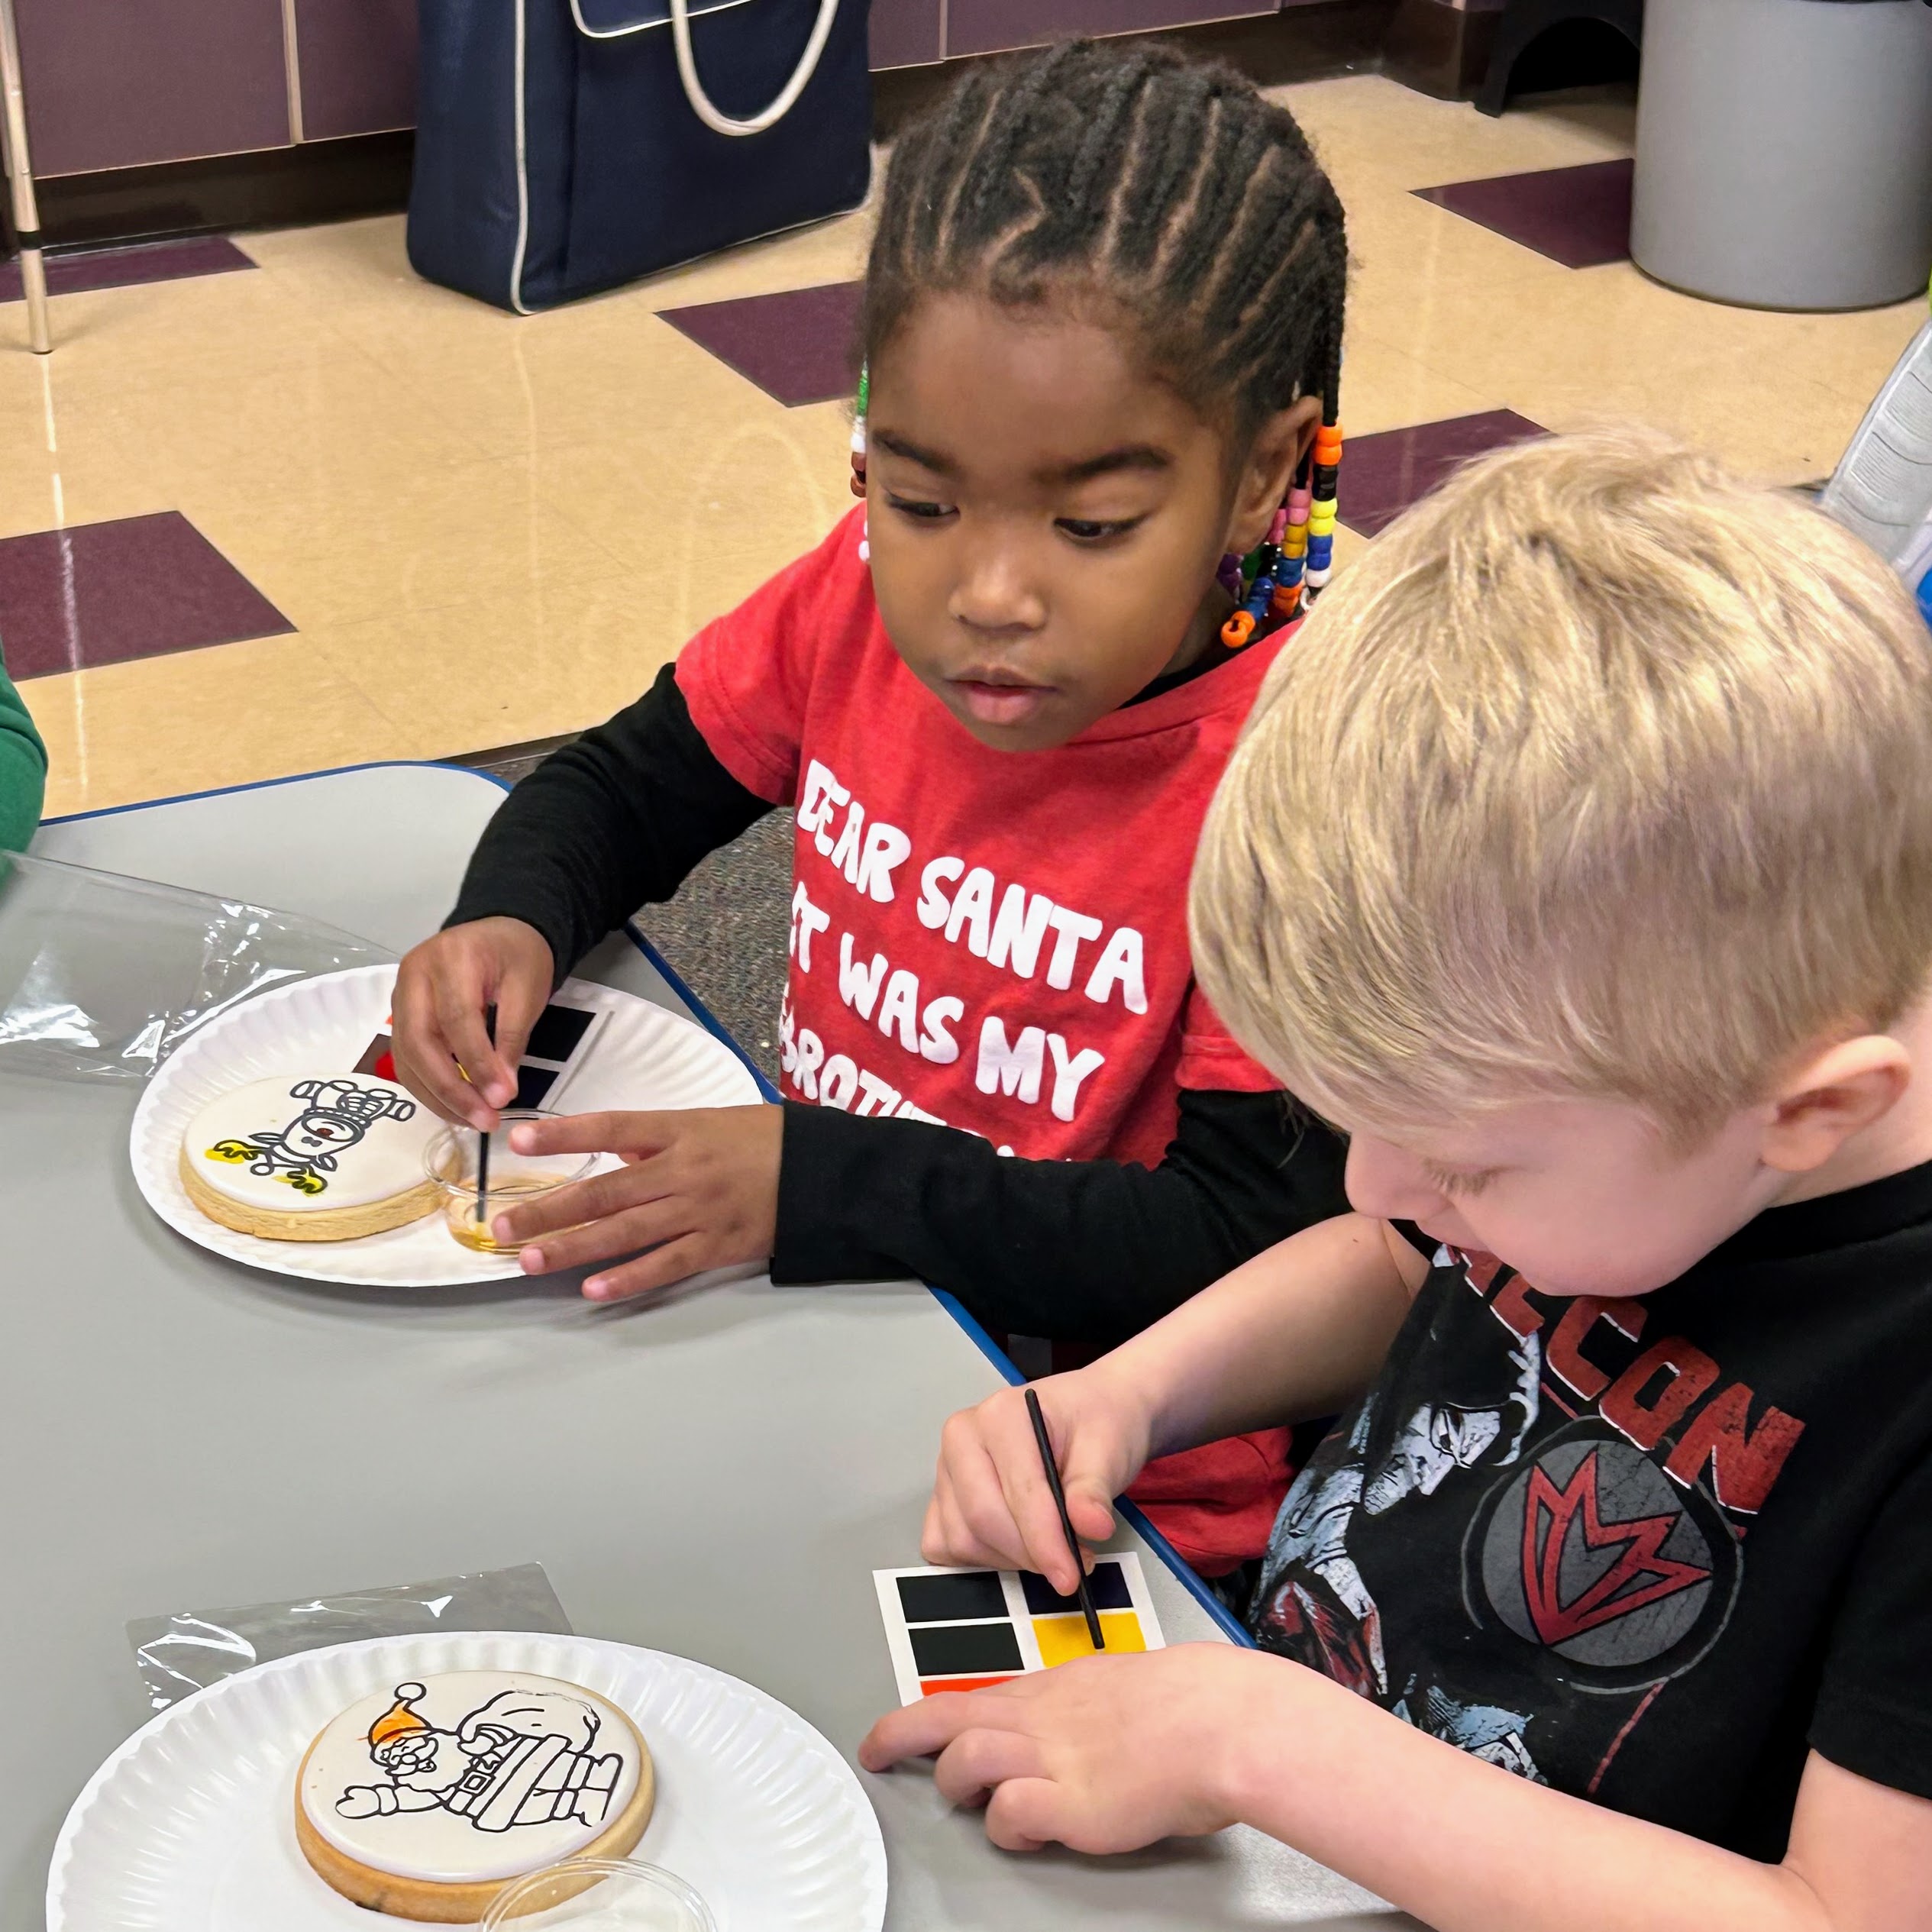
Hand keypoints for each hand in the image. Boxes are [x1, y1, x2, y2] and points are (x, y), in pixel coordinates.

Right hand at [391, 918, 554, 1127]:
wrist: (499, 933)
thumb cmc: (517, 956)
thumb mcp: (528, 988)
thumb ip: (512, 1036)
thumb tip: (500, 1090)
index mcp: (450, 957)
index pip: (456, 1019)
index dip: (476, 1063)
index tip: (501, 1099)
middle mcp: (413, 975)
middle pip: (420, 1041)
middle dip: (450, 1088)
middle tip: (484, 1120)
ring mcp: (400, 994)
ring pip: (407, 1056)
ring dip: (438, 1095)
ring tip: (474, 1120)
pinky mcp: (400, 1014)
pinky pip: (407, 1058)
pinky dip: (429, 1086)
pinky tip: (455, 1106)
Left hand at [495, 1105, 780, 1299]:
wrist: (824, 1171)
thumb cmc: (766, 1139)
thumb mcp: (710, 1121)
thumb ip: (659, 1141)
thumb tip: (611, 1158)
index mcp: (680, 1130)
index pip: (612, 1128)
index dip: (565, 1134)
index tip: (518, 1140)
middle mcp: (683, 1170)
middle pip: (606, 1190)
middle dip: (550, 1209)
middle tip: (503, 1225)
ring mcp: (700, 1210)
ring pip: (626, 1231)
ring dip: (574, 1247)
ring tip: (529, 1259)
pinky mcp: (718, 1246)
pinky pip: (666, 1265)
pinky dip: (629, 1278)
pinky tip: (593, 1290)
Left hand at [858, 1646, 1264, 1853]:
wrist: (1223, 1719)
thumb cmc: (1193, 1703)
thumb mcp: (1121, 1686)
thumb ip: (1084, 1705)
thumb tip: (1075, 1725)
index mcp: (1055, 1690)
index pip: (975, 1694)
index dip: (927, 1712)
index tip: (896, 1726)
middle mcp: (1043, 1719)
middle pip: (948, 1716)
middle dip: (900, 1733)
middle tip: (875, 1752)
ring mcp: (1053, 1758)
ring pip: (966, 1757)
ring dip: (958, 1783)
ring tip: (978, 1802)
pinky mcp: (1072, 1804)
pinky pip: (1010, 1813)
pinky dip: (1009, 1826)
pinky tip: (1032, 1832)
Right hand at [923, 1373, 1152, 1597]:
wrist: (1081, 1413)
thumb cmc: (1092, 1423)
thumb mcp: (1108, 1448)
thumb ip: (1094, 1489)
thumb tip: (1092, 1526)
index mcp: (1002, 1415)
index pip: (1018, 1491)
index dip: (1045, 1540)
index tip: (1071, 1575)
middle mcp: (963, 1437)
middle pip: (983, 1518)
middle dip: (1029, 1554)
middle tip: (1071, 1567)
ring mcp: (946, 1468)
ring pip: (963, 1539)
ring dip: (1010, 1559)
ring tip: (1051, 1549)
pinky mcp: (941, 1497)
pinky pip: (947, 1546)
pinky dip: (981, 1559)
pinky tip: (1017, 1549)